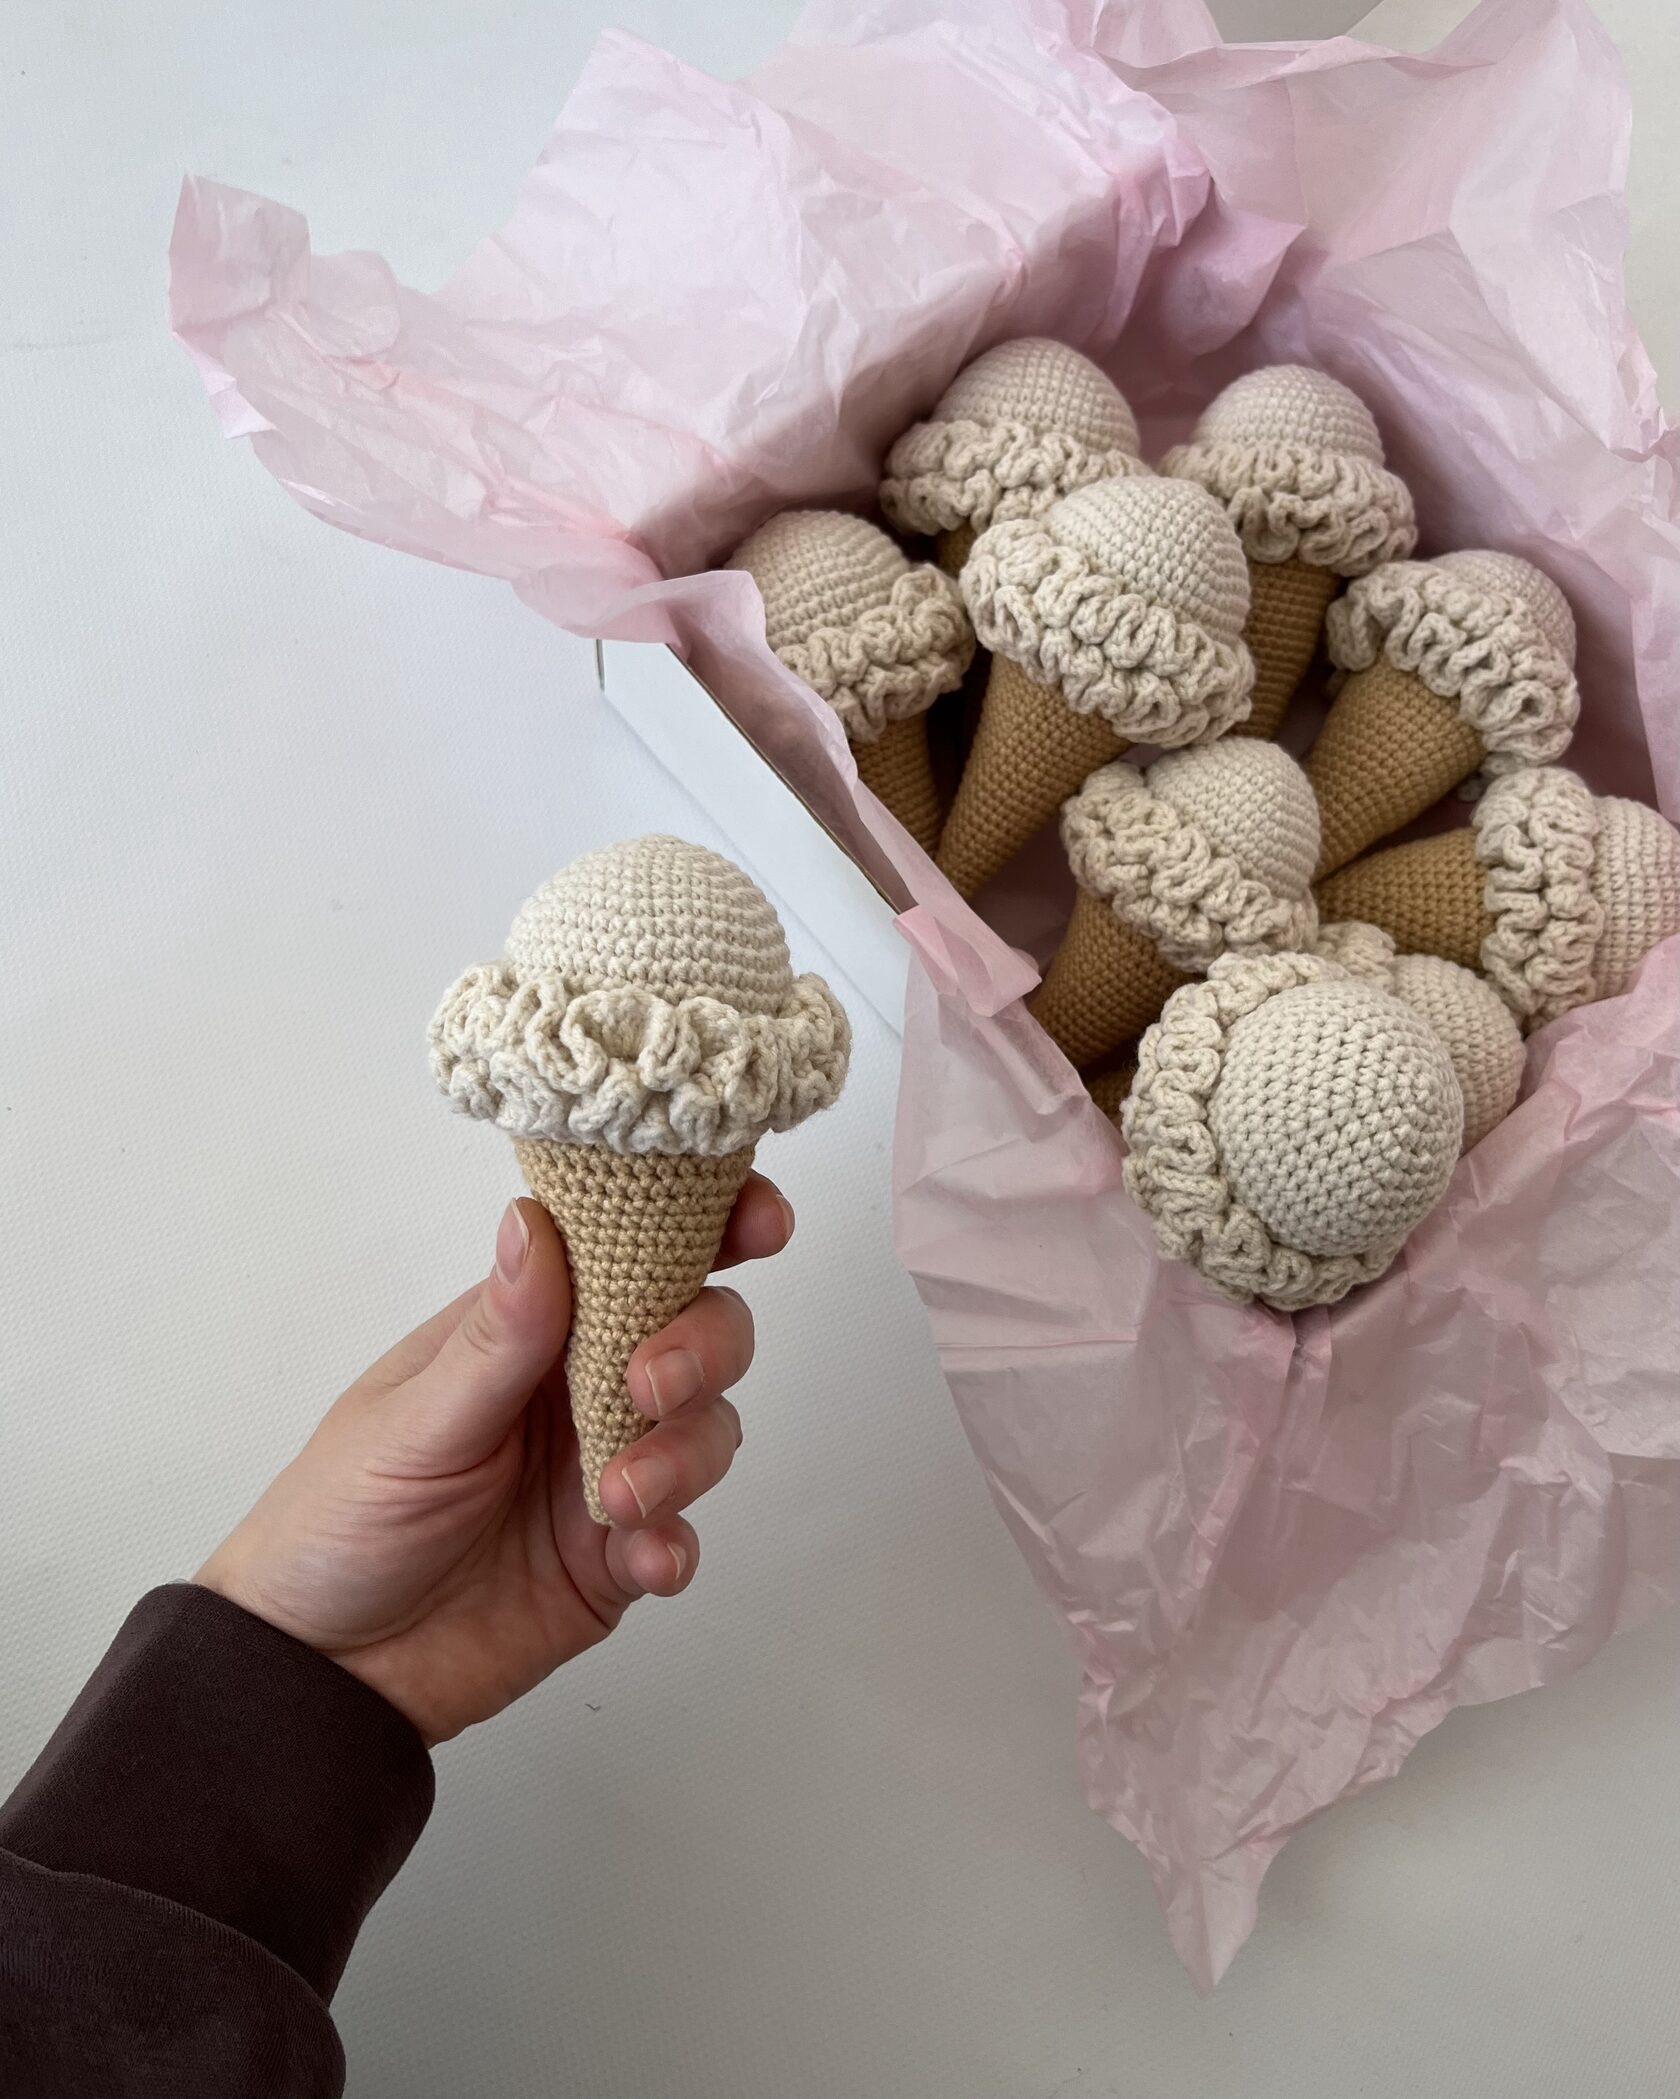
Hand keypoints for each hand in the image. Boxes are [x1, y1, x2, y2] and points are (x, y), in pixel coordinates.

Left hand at [196, 1180, 791, 1744]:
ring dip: (686, 1455)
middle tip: (651, 1388)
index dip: (707, 1222)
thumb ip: (497, 1336)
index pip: (629, 1248)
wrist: (321, 1673)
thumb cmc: (337, 1521)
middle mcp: (578, 1386)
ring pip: (706, 1430)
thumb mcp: (411, 1424)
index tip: (756, 1223)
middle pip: (699, 1332)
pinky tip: (641, 1560)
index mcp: (526, 1327)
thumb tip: (534, 1219)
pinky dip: (676, 1543)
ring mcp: (604, 1469)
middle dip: (702, 1348)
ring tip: (619, 1500)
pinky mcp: (615, 1557)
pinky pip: (681, 1536)